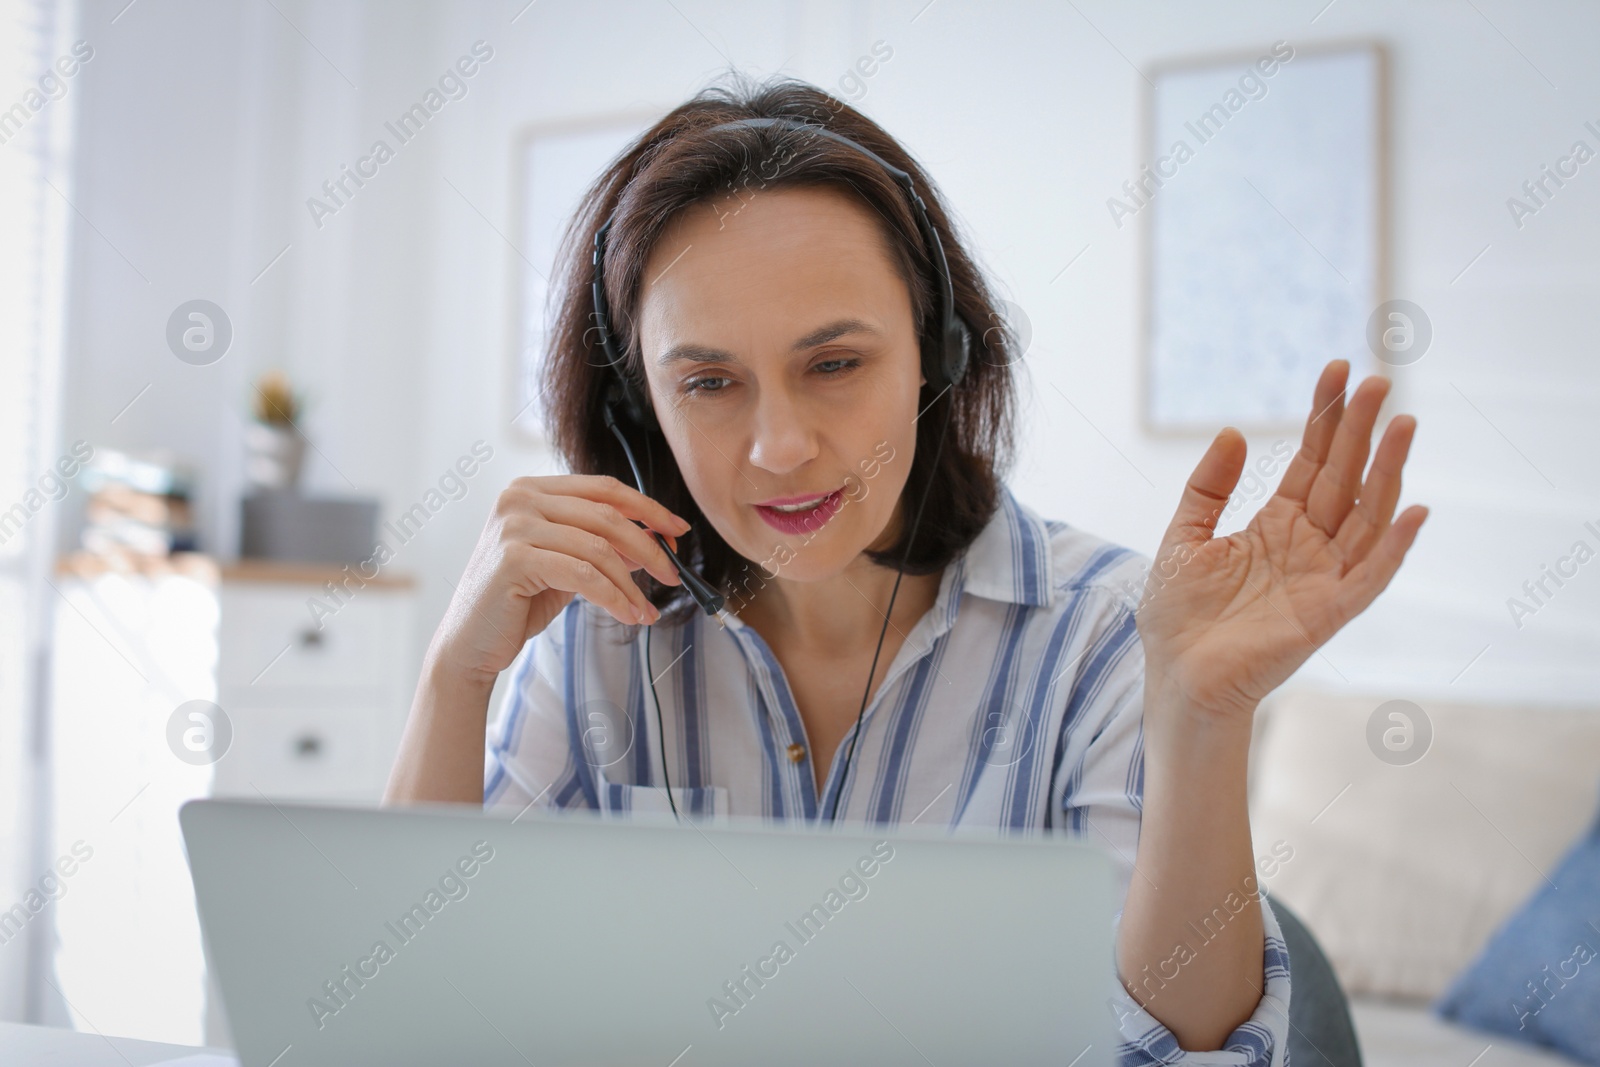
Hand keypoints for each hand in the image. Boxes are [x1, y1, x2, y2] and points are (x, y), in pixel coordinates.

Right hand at [428, 474, 689, 687]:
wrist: (470, 644)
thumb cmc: (518, 603)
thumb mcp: (568, 565)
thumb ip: (604, 546)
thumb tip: (656, 539)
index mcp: (531, 489)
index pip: (604, 488)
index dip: (648, 508)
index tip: (679, 530)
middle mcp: (519, 498)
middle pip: (607, 515)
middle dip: (649, 548)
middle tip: (673, 576)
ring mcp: (513, 525)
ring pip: (598, 548)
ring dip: (632, 583)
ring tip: (647, 611)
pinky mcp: (513, 558)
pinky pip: (582, 575)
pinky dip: (614, 597)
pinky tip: (629, 615)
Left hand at [1135, 360, 1428, 724]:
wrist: (1175, 678)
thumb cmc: (1178, 618)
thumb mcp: (1184, 538)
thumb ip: (1208, 487)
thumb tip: (1235, 431)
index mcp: (1277, 526)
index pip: (1313, 461)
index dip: (1326, 417)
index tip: (1337, 369)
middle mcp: (1309, 547)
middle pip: (1345, 478)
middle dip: (1360, 430)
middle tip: (1376, 380)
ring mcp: (1323, 578)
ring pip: (1367, 516)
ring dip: (1387, 471)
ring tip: (1401, 424)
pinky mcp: (1328, 613)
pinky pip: (1371, 576)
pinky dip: (1394, 546)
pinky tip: (1412, 509)